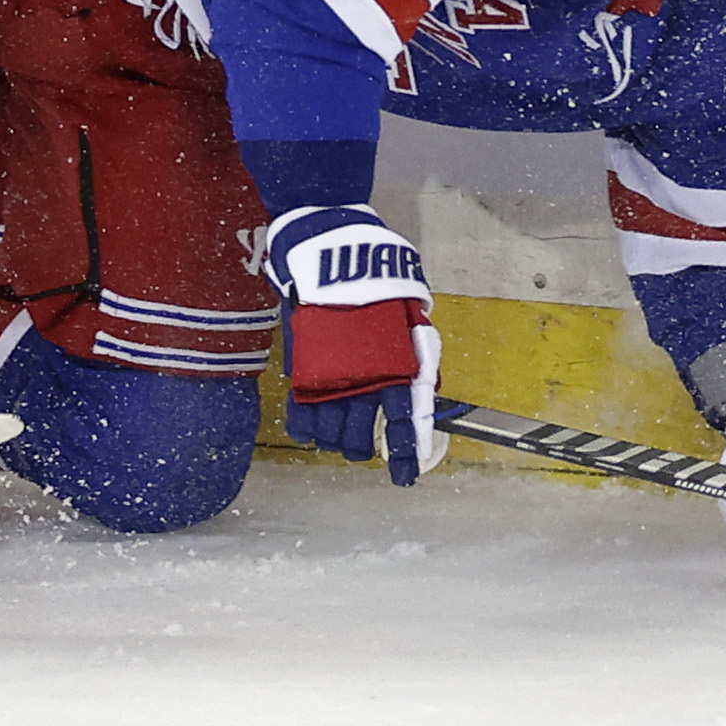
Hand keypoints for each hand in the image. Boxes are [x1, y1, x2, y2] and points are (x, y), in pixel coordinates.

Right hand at [263, 204, 443, 484]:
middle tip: (363, 450)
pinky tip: (311, 434)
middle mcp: (361, 374)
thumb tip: (425, 384)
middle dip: (362, 447)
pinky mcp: (302, 366)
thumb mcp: (410, 310)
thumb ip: (417, 349)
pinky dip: (306, 429)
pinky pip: (300, 413)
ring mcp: (329, 373)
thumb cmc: (376, 275)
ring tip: (340, 441)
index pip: (402, 419)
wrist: (329, 248)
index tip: (404, 477)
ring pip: (332, 431)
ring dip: (338, 441)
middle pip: (360, 434)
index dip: (402, 450)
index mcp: (394, 361)